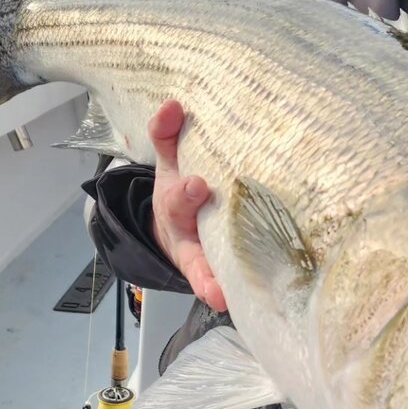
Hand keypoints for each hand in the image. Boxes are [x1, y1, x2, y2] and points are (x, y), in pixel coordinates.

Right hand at [148, 99, 227, 311]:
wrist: (178, 231)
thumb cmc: (184, 194)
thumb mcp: (171, 163)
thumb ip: (168, 134)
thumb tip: (174, 106)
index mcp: (177, 205)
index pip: (178, 197)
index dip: (187, 193)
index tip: (198, 185)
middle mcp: (190, 234)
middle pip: (189, 234)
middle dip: (196, 228)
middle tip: (209, 226)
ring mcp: (204, 258)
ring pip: (203, 270)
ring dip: (208, 280)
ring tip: (218, 292)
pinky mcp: (223, 274)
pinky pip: (221, 286)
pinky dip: (220, 295)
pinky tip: (238, 303)